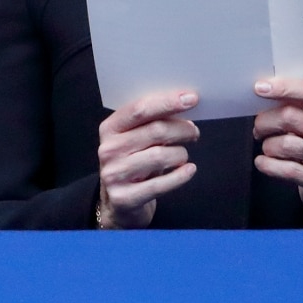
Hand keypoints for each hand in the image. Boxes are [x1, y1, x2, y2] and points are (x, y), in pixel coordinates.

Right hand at [96, 89, 200, 228]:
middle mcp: (108, 149)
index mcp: (109, 128)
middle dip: (182, 129)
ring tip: (183, 155)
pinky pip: (161, 184)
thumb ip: (151, 124)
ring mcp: (114, 174)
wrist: (118, 203)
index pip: (139, 109)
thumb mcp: (134, 140)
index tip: (191, 98)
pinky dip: (181, 175)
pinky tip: (189, 170)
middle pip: (154, 131)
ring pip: (160, 156)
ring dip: (181, 154)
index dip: (167, 102)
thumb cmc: (133, 164)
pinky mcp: (124, 197)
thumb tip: (183, 106)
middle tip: (193, 132)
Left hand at [252, 77, 302, 213]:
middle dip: (263, 122)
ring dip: (266, 146)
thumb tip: (262, 91)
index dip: (283, 87)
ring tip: (270, 147)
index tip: (259, 88)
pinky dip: (266, 164)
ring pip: (281, 144)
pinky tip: (264, 162)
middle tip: (260, 129)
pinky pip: (283, 169)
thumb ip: (294, 103)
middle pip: (288, 117)